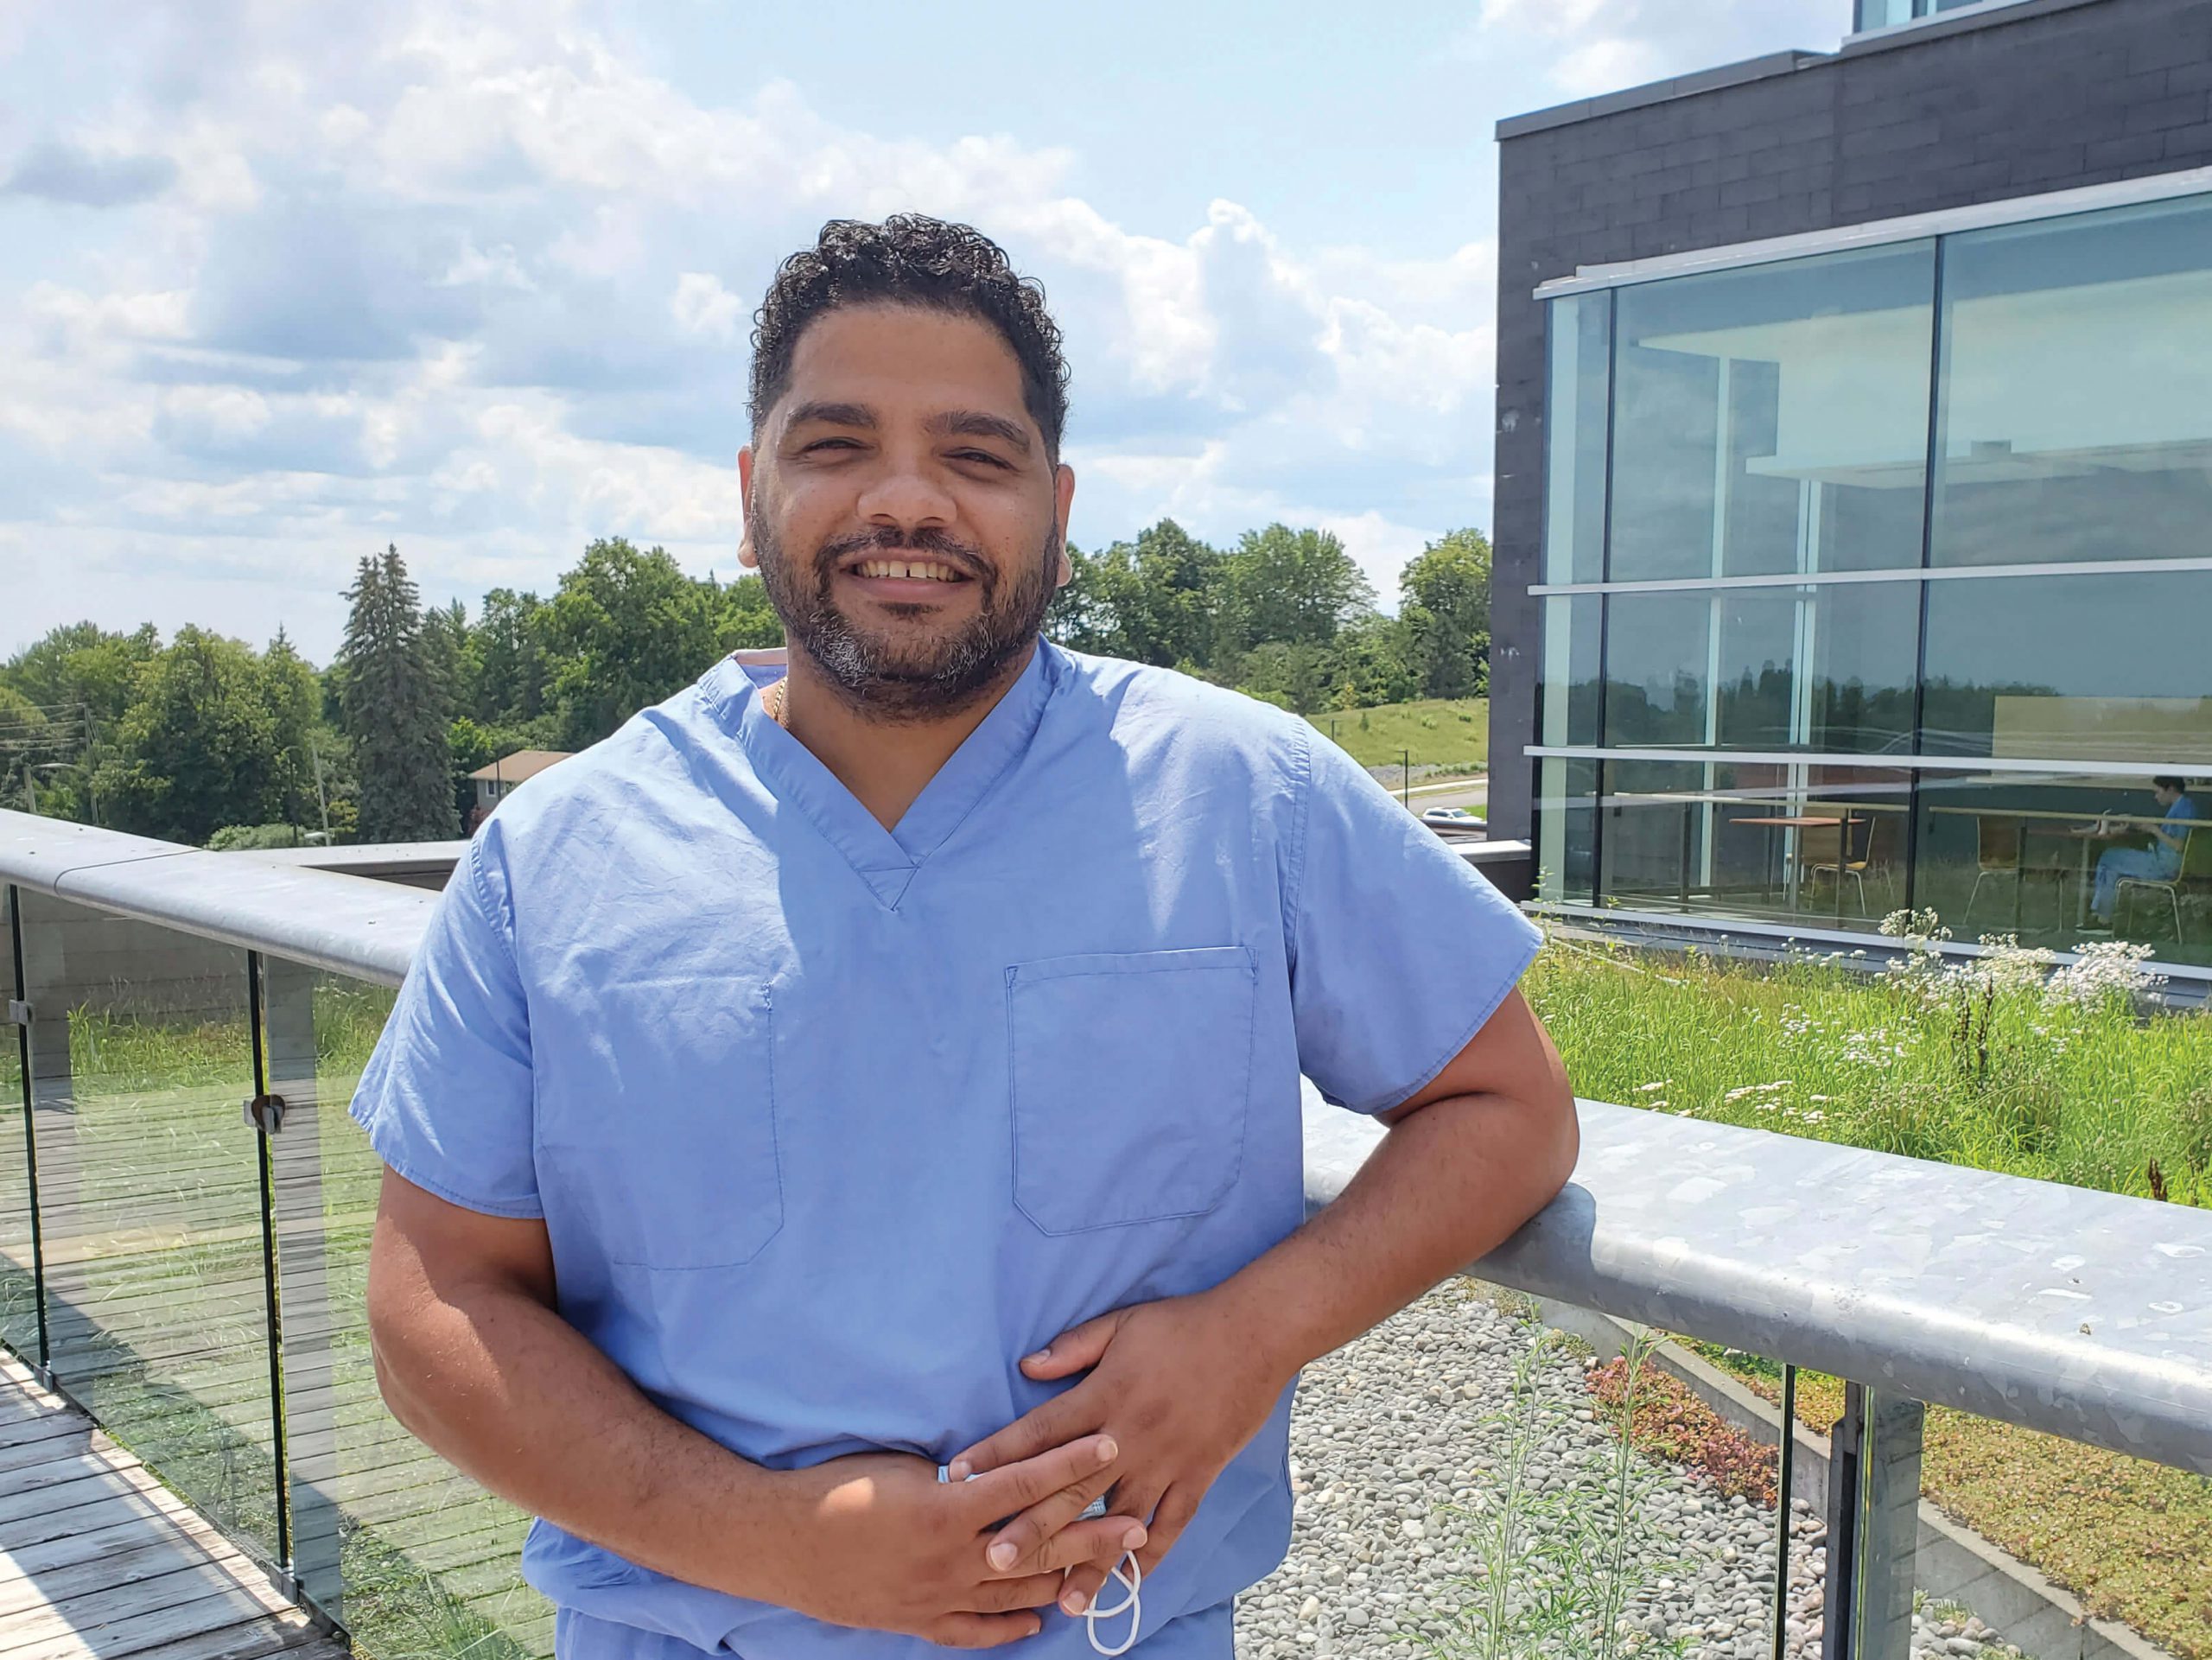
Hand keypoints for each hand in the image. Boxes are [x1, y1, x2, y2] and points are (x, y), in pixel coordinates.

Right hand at [756, 1434, 1149, 1648]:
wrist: (780, 1542)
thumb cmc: (838, 1487)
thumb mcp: (903, 1466)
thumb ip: (956, 1476)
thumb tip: (995, 1473)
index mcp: (947, 1509)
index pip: (1025, 1483)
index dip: (1069, 1463)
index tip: (1109, 1446)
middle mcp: (951, 1559)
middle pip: (1037, 1545)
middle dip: (1090, 1533)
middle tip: (1135, 1523)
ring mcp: (937, 1597)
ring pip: (1015, 1593)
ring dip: (1061, 1581)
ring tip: (1103, 1572)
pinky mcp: (917, 1622)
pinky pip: (974, 1631)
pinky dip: (1009, 1627)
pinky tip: (1039, 1620)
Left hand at [947, 1292, 1293, 1621]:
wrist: (1254, 1333)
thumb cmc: (1182, 1324)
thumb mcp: (1121, 1323)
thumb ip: (1072, 1348)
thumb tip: (1026, 1367)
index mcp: (1105, 1395)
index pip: (1040, 1432)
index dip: (998, 1454)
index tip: (959, 1478)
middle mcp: (1130, 1436)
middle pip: (1071, 1488)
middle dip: (1030, 1526)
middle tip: (992, 1560)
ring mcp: (1167, 1460)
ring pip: (1120, 1520)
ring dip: (1090, 1561)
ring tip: (1063, 1601)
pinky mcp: (1199, 1474)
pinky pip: (1172, 1523)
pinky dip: (1149, 1554)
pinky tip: (1129, 1582)